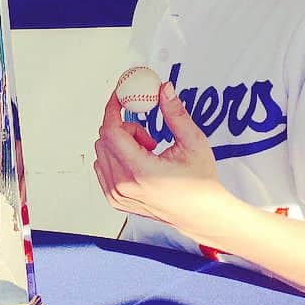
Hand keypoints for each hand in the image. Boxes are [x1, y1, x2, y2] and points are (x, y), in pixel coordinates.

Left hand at [93, 82, 224, 237]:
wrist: (201, 215)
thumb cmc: (200, 184)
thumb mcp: (192, 142)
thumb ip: (175, 113)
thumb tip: (164, 89)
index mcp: (140, 171)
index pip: (111, 131)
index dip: (114, 109)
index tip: (121, 96)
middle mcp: (122, 186)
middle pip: (106, 138)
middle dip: (126, 128)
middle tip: (150, 137)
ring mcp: (116, 195)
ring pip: (102, 151)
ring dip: (122, 143)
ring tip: (149, 153)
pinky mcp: (114, 200)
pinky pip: (103, 166)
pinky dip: (117, 157)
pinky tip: (140, 163)